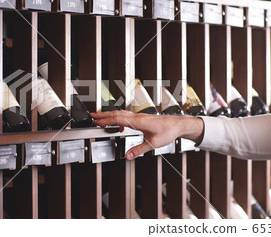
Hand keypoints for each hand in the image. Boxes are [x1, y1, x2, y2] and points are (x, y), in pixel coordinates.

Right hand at [90, 111, 204, 159]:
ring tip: (101, 118)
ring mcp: (139, 116)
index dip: (105, 120)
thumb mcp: (153, 143)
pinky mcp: (142, 118)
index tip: (95, 120)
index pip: (117, 119)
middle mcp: (137, 117)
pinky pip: (127, 116)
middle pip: (116, 114)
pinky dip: (119, 119)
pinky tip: (120, 126)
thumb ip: (139, 149)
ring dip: (110, 115)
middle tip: (92, 116)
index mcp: (138, 122)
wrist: (178, 124)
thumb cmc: (168, 131)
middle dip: (103, 115)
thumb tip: (128, 155)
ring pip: (121, 114)